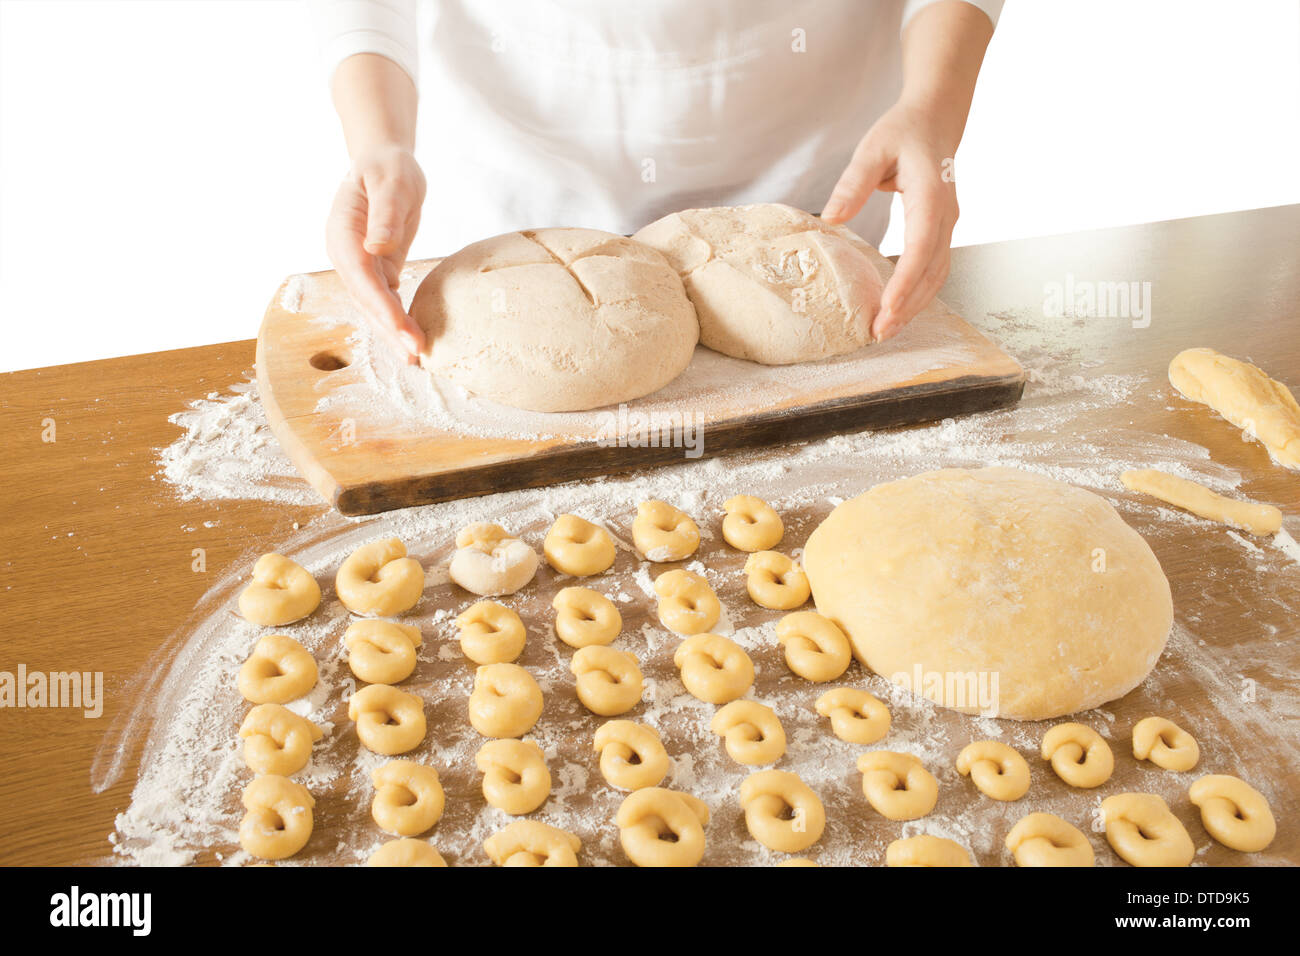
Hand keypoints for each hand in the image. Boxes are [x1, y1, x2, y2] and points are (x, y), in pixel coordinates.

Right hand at [326, 145, 426, 360]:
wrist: (384, 163)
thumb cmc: (387, 168)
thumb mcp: (390, 183)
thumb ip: (385, 214)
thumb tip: (378, 247)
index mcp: (343, 234)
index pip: (361, 278)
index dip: (380, 306)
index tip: (401, 328)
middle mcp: (346, 255)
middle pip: (366, 300)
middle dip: (388, 329)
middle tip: (414, 355)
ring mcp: (359, 265)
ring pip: (374, 306)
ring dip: (393, 333)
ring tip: (416, 358)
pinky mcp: (376, 270)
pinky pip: (386, 300)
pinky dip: (398, 321)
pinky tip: (414, 339)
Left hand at [821, 99, 960, 341]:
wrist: (935, 119)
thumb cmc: (902, 131)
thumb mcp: (872, 149)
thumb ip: (853, 182)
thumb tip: (831, 217)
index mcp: (931, 195)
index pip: (920, 246)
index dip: (906, 280)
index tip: (888, 306)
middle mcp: (945, 216)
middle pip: (932, 271)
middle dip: (908, 306)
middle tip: (879, 332)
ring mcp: (946, 226)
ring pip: (936, 276)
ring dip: (914, 306)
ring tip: (886, 330)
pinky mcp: (939, 232)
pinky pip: (932, 269)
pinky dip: (917, 293)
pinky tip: (896, 310)